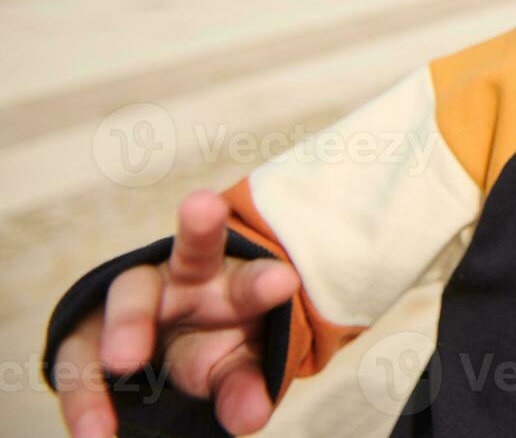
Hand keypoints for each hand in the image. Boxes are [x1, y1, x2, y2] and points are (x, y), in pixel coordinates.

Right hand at [52, 188, 300, 436]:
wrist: (170, 344)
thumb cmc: (217, 348)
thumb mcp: (235, 367)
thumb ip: (243, 387)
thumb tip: (249, 419)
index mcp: (233, 283)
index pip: (251, 277)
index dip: (262, 282)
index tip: (283, 281)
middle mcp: (185, 278)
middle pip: (193, 252)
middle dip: (195, 248)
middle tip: (211, 289)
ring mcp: (135, 299)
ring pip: (130, 295)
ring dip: (126, 325)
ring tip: (123, 363)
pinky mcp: (87, 333)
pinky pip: (79, 357)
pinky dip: (86, 395)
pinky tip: (95, 431)